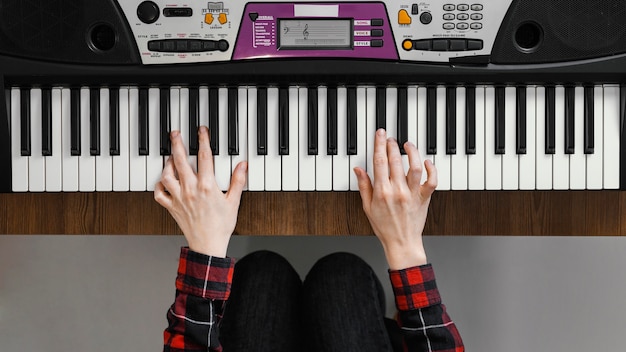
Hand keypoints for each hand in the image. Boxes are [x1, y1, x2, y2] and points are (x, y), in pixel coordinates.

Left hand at [154, 126, 246, 256]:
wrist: (208, 245)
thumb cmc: (221, 226)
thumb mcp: (234, 202)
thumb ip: (238, 181)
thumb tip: (243, 165)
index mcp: (207, 186)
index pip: (204, 157)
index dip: (203, 140)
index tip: (201, 131)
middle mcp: (190, 190)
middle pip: (180, 161)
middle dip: (177, 144)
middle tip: (175, 133)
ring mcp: (178, 198)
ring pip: (167, 175)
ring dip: (167, 164)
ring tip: (170, 156)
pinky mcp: (171, 207)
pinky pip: (159, 194)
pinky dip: (159, 185)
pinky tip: (163, 180)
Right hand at [354, 129, 436, 269]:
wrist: (402, 243)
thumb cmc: (384, 227)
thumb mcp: (367, 207)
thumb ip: (364, 186)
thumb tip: (359, 169)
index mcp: (381, 192)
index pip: (379, 162)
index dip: (380, 145)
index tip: (381, 134)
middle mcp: (397, 191)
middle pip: (396, 160)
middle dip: (392, 145)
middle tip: (391, 139)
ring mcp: (412, 194)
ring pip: (415, 166)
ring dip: (412, 152)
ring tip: (407, 145)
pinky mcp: (424, 198)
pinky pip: (431, 180)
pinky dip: (431, 169)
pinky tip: (426, 161)